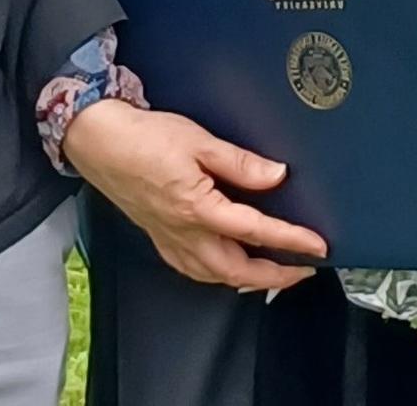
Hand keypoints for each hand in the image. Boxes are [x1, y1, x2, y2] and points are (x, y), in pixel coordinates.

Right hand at [61, 100, 325, 291]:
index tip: (319, 246)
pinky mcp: (158, 236)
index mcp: (198, 208)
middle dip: (275, 276)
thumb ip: (240, 163)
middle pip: (237, 270)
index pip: (257, 232)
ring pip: (214, 276)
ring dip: (248, 279)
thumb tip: (276, 176)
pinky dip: (217, 275)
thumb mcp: (198, 140)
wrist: (97, 140)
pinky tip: (226, 266)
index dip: (292, 240)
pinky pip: (193, 270)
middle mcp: (184, 233)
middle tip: (304, 269)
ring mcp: (169, 239)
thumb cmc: (143, 137)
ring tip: (273, 271)